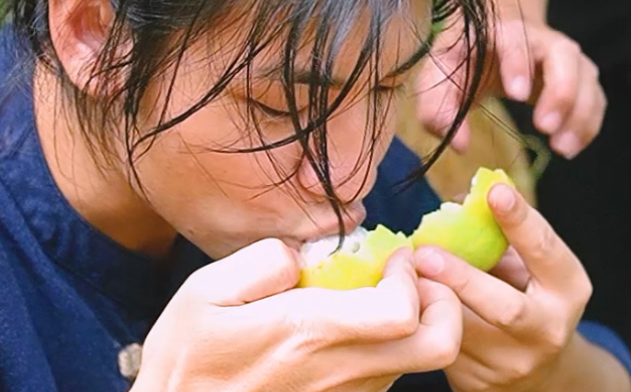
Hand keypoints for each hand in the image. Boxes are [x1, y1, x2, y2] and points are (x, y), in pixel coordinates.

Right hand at [133, 239, 462, 391]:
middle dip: (444, 304)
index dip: (412, 276)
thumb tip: (304, 251)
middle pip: (435, 348)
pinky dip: (392, 348)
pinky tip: (360, 327)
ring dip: (417, 325)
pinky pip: (386, 378)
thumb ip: (262, 259)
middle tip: (417, 279)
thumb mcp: (204, 292)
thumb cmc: (186, 358)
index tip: (394, 256)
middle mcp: (337, 371)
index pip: (401, 311)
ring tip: (385, 297)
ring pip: (415, 364)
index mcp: (307, 332)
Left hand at [413, 183, 592, 391]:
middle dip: (462, 279)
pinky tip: (403, 303)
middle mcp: (548, 330)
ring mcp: (514, 364)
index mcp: (567, 288)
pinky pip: (442, 348)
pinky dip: (420, 321)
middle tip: (424, 253)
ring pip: (463, 332)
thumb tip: (455, 201)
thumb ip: (499, 236)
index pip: (545, 250)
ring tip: (403, 276)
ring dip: (428, 301)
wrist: (536, 371)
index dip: (520, 220)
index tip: (494, 191)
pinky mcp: (480, 384)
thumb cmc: (523, 294)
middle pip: (505, 308)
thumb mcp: (526, 264)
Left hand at [415, 18, 604, 157]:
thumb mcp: (439, 76)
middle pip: (563, 54)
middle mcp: (540, 38)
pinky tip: (572, 146)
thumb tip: (459, 144)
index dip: (519, 63)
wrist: (495, 38)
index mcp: (502, 30)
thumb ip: (438, 108)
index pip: (515, 39)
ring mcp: (565, 56)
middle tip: (546, 127)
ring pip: (586, 76)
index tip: (518, 95)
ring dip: (580, 113)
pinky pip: (595, 96)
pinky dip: (589, 122)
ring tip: (562, 148)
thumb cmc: (465, 58)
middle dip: (560, 90)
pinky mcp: (580, 76)